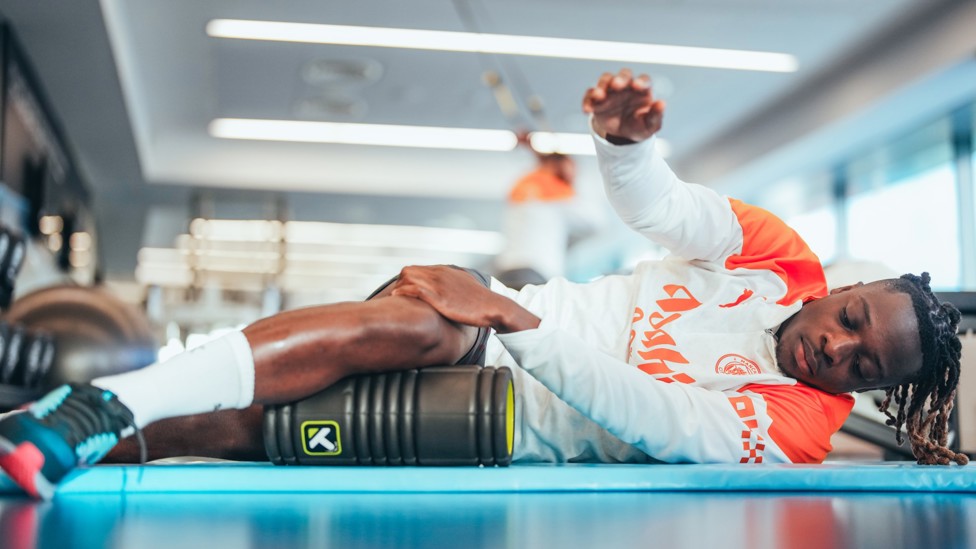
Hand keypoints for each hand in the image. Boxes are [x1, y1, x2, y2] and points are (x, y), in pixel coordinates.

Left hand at [390, 266, 539, 332]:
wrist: (493, 306)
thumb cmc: (481, 303)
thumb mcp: (466, 288)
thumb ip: (454, 287)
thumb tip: (450, 293)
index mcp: (446, 272)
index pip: (418, 270)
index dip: (408, 281)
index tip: (404, 292)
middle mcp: (440, 274)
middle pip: (409, 271)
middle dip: (400, 282)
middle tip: (397, 296)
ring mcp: (439, 284)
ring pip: (408, 277)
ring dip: (399, 287)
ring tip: (395, 298)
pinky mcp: (439, 296)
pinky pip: (414, 288)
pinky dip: (403, 291)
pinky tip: (397, 297)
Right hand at [582, 68, 664, 142]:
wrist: (623, 136)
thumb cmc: (640, 126)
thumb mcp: (650, 126)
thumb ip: (656, 115)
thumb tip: (661, 104)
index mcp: (642, 90)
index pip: (644, 80)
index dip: (641, 81)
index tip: (637, 86)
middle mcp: (626, 86)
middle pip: (624, 74)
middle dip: (620, 79)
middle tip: (616, 86)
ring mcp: (611, 91)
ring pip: (605, 80)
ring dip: (601, 86)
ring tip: (599, 96)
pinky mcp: (597, 100)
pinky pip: (590, 95)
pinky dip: (588, 100)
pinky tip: (587, 110)